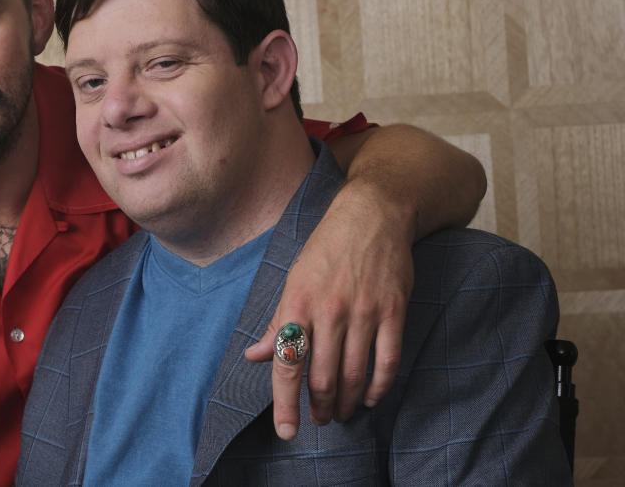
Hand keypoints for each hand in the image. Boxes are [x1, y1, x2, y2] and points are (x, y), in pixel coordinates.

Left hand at [244, 179, 412, 438]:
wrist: (372, 215)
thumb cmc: (326, 248)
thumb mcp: (293, 280)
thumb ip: (278, 322)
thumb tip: (253, 355)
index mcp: (297, 303)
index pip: (286, 363)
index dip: (284, 403)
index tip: (286, 431)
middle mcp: (329, 310)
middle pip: (322, 376)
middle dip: (320, 407)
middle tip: (320, 420)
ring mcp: (364, 311)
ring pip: (355, 374)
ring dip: (349, 402)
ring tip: (343, 413)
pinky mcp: (393, 311)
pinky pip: (388, 360)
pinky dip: (380, 386)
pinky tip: (373, 398)